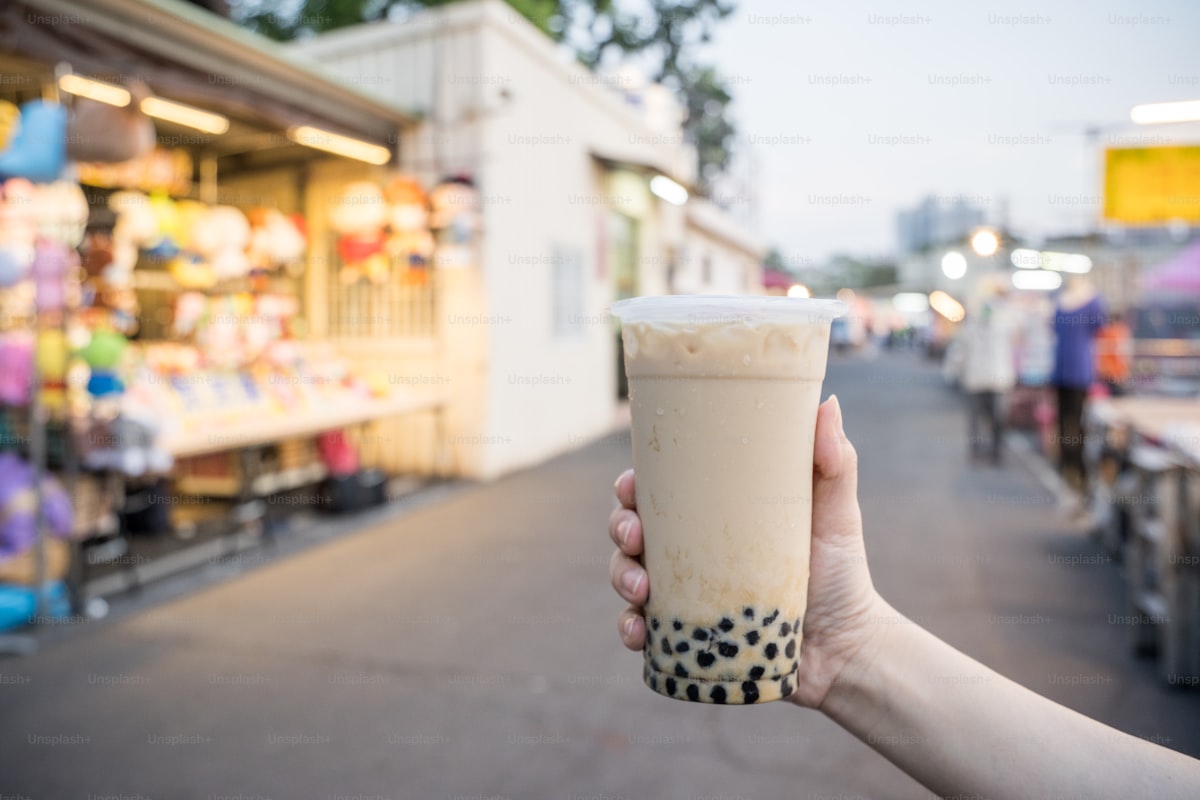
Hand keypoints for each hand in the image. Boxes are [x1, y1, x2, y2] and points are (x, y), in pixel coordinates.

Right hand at [608, 395, 885, 708]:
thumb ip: (834, 462)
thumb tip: (827, 402)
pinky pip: (641, 630)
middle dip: (620, 527)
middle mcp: (692, 552)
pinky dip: (629, 628)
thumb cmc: (840, 572)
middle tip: (634, 537)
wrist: (848, 648)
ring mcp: (685, 595)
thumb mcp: (836, 513)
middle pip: (632, 529)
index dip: (633, 485)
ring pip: (627, 576)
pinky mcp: (686, 637)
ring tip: (640, 589)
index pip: (660, 490)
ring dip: (620, 576)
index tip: (631, 486)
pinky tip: (639, 631)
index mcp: (715, 515)